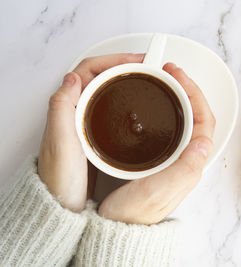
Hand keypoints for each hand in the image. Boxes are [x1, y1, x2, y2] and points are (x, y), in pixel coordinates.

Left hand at [38, 54, 144, 211]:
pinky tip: (139, 108)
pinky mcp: (95, 134)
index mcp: (66, 107)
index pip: (89, 69)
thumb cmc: (61, 178)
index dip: (114, 59)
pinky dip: (126, 100)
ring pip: (108, 90)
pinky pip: (112, 107)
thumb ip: (62, 108)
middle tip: (148, 68)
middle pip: (101, 76)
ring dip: (127, 81)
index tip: (138, 61)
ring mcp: (86, 121)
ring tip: (147, 81)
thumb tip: (72, 77)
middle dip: (124, 66)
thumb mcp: (61, 142)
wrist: (63, 205)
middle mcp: (75, 111)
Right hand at [98, 63, 215, 224]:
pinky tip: (156, 106)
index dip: (194, 94)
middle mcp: (187, 160)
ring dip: (179, 98)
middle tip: (171, 71)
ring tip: (165, 81)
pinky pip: (172, 128)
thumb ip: (185, 167)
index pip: (204, 121)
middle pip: (197, 116)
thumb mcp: (160, 190)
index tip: (178, 76)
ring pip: (185, 120)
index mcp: (191, 164)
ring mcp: (175, 159)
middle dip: (188, 90)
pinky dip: (168, 110)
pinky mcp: (162, 159)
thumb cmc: (136, 213)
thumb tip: (205, 141)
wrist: (118, 229)